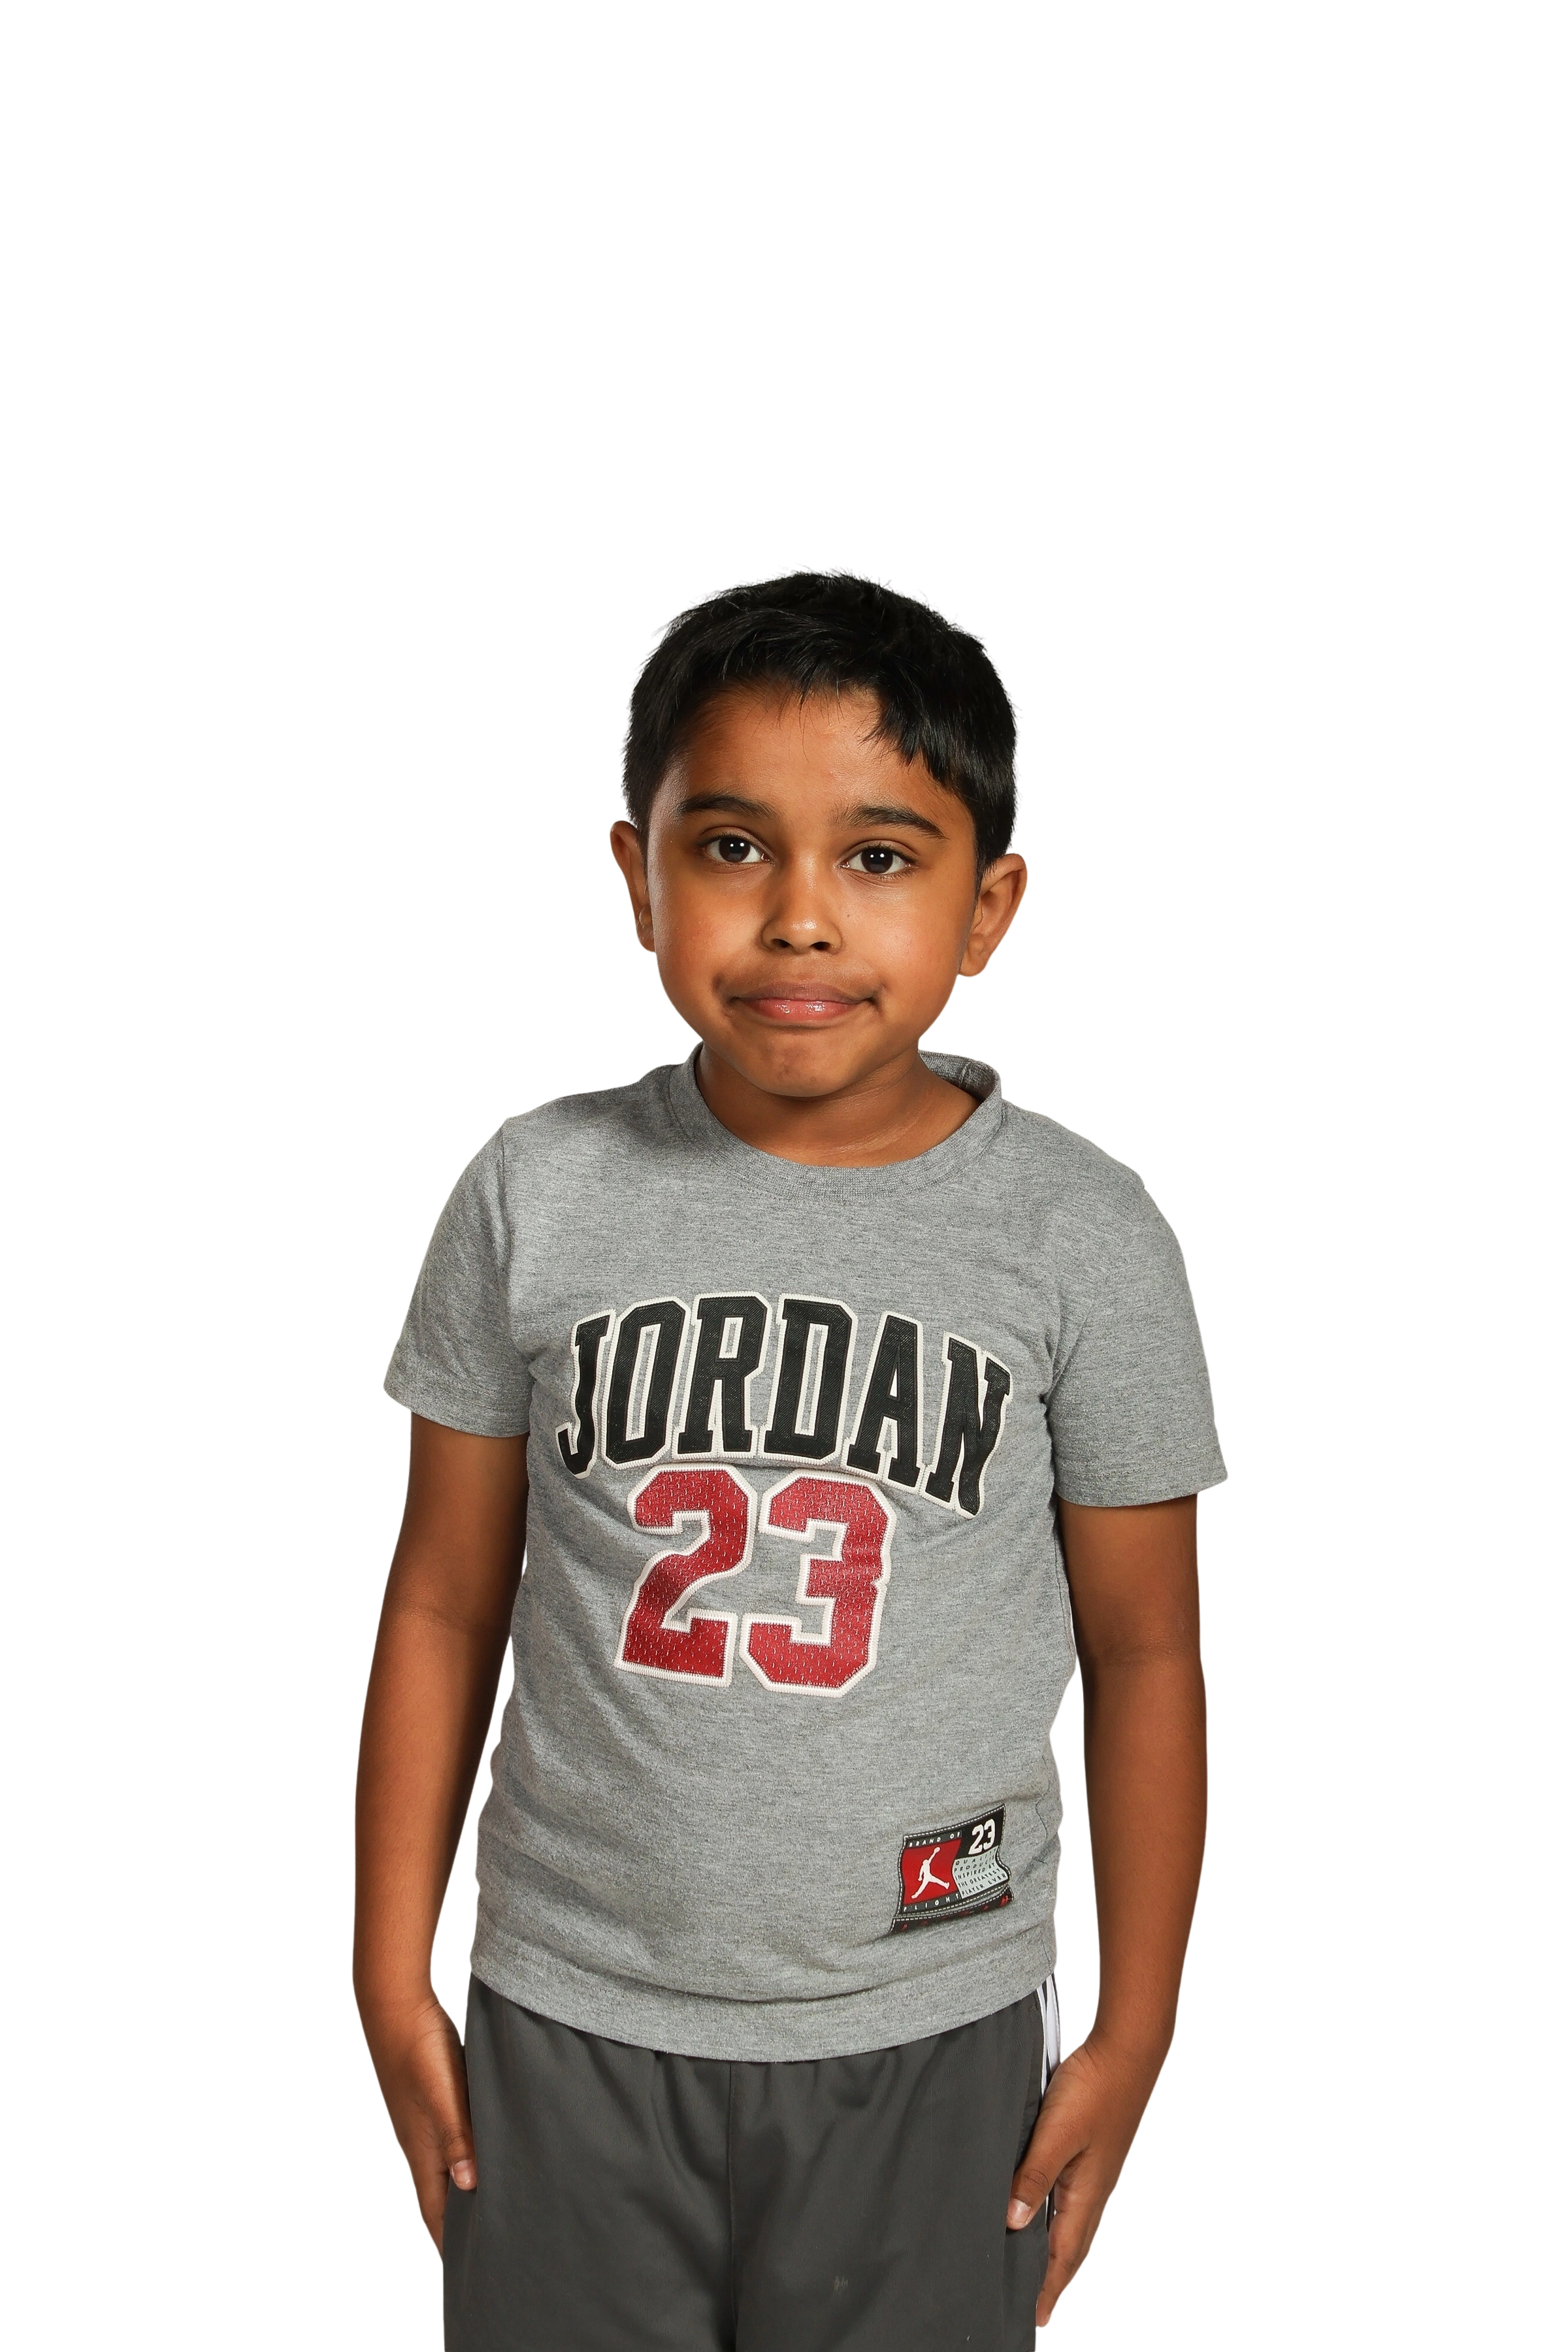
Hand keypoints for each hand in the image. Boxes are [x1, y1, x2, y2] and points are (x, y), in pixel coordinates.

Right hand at [359, 1988, 476, 2254]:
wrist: (396, 2003)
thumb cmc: (419, 2049)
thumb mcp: (444, 2095)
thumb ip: (457, 2138)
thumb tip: (469, 2186)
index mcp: (423, 2147)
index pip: (434, 2207)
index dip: (448, 2238)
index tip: (467, 2267)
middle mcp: (421, 2139)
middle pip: (440, 2192)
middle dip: (459, 2220)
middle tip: (487, 2242)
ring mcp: (423, 2118)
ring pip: (445, 2165)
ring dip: (462, 2187)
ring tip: (487, 2204)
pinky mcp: (431, 2096)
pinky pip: (448, 2137)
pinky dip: (463, 2154)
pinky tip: (480, 2148)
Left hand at [1005, 2031, 1160, 2327]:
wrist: (1128, 2048)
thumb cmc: (1095, 2085)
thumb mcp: (1056, 2131)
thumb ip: (1034, 2174)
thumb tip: (1012, 2223)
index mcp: (1086, 2191)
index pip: (1063, 2254)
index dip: (1048, 2287)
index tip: (1038, 2320)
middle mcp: (1095, 2188)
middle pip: (1073, 2247)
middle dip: (1057, 2279)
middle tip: (1041, 2307)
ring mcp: (1099, 2170)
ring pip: (1077, 2225)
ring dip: (1062, 2252)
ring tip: (1047, 2272)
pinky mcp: (1097, 2151)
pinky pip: (1079, 2201)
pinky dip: (1066, 2221)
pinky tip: (1055, 2212)